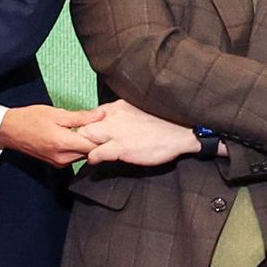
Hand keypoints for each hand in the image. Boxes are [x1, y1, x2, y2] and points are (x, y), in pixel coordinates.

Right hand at [0, 102, 108, 166]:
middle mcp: (63, 157)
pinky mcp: (57, 163)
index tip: (110, 125)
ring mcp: (59, 162)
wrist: (9, 131)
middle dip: (98, 139)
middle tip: (104, 126)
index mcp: (63, 143)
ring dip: (89, 143)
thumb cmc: (30, 119)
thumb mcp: (56, 113)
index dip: (104, 135)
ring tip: (92, 129)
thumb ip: (80, 117)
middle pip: (90, 151)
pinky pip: (75, 156)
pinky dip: (80, 147)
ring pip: (83, 154)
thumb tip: (101, 115)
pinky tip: (79, 136)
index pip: (94, 145)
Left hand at [77, 98, 200, 168]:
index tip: (92, 136)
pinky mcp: (120, 147)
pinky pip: (95, 153)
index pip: (92, 115)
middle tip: (86, 147)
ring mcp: (116, 131)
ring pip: (86, 138)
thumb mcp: (138, 111)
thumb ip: (121, 115)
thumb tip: (108, 123)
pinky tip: (98, 160)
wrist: (182, 132)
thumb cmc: (163, 124)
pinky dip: (93, 158)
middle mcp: (114, 115)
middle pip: (85, 125)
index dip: (90, 127)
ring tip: (91, 154)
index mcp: (119, 105)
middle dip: (84, 137)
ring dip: (86, 147)